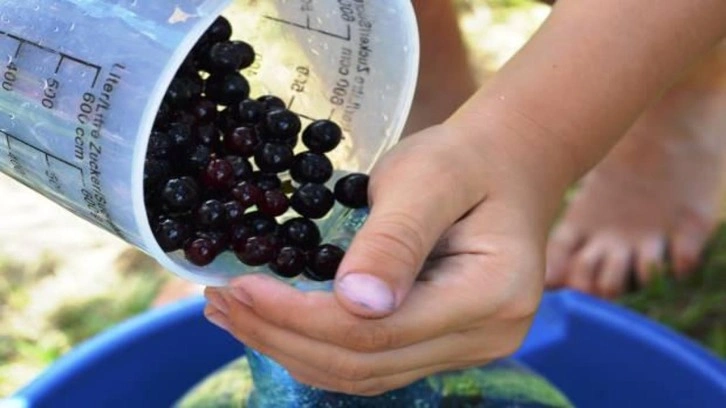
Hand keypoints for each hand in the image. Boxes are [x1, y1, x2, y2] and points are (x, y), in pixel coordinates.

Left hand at [204, 121, 562, 395]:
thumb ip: (394, 239)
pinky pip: (371, 362)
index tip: (239, 287)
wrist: (505, 166)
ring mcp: (466, 348)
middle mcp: (484, 338)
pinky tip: (275, 324)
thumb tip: (354, 303)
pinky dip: (317, 347)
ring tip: (232, 315)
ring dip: (290, 348)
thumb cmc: (467, 160)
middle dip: (281, 336)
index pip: (377, 331)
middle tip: (220, 301)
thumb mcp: (428, 178)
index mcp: (489, 295)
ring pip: (362, 373)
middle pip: (364, 363)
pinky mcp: (441, 344)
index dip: (299, 317)